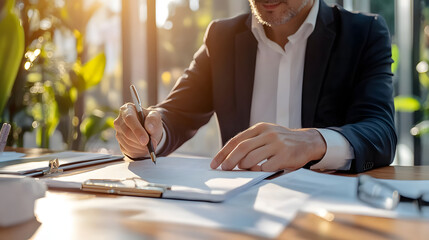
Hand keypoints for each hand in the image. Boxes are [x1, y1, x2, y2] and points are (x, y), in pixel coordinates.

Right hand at [114, 103, 162, 158]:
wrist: (149, 131)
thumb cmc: (150, 121)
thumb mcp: (155, 116)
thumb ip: (153, 120)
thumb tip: (149, 127)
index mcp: (127, 109)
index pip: (129, 119)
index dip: (137, 130)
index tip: (146, 140)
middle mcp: (119, 120)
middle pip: (127, 133)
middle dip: (141, 141)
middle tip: (152, 145)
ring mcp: (118, 132)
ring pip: (128, 143)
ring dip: (141, 146)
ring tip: (150, 145)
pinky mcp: (120, 143)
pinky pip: (128, 150)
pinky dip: (139, 151)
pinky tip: (144, 147)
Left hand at [210, 122, 326, 171]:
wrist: (307, 142)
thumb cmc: (282, 141)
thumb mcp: (266, 134)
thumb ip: (251, 141)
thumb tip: (229, 157)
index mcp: (260, 127)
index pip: (236, 140)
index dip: (223, 153)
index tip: (214, 163)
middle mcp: (268, 134)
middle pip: (242, 148)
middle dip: (229, 161)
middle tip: (224, 170)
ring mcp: (277, 144)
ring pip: (252, 158)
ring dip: (244, 167)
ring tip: (244, 170)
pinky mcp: (285, 155)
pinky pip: (265, 167)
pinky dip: (258, 171)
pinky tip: (259, 171)